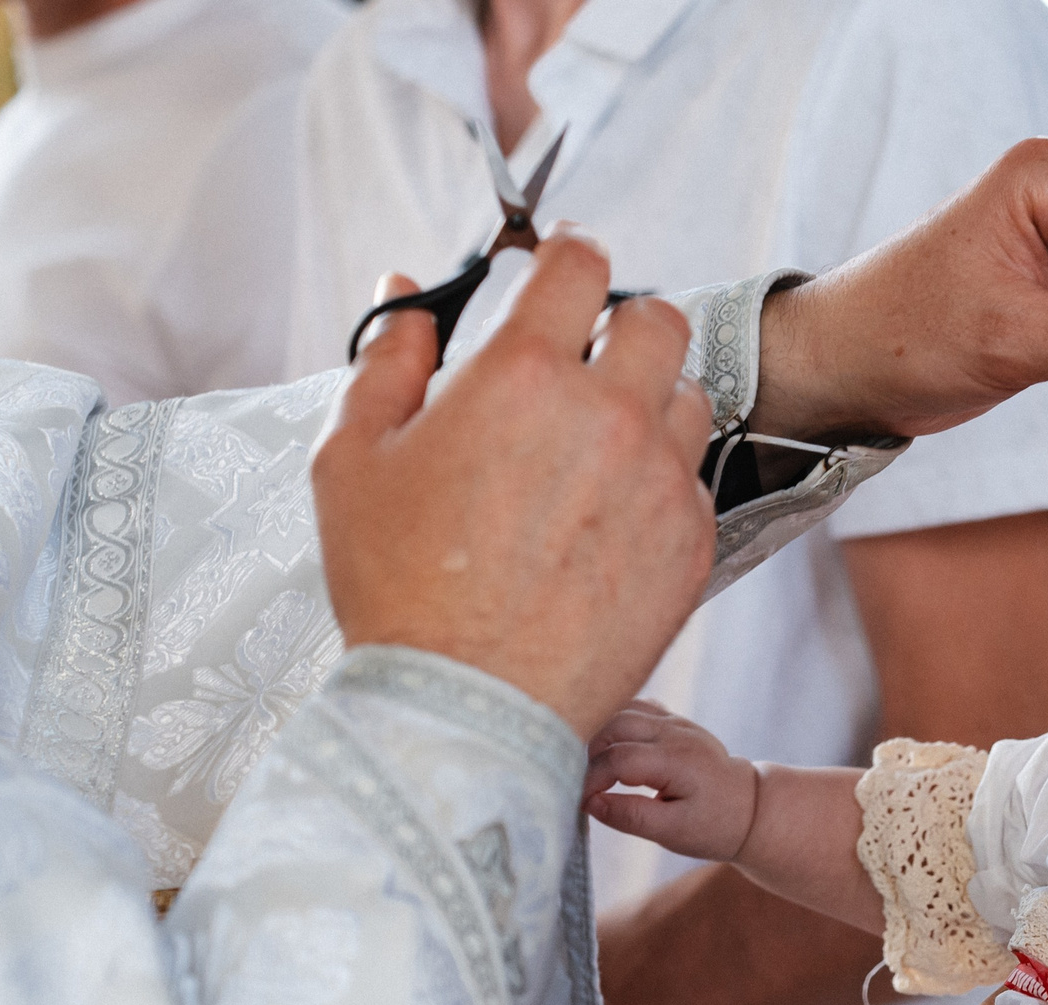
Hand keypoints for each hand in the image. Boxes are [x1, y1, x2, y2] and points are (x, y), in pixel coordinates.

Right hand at [313, 229, 717, 738]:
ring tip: (597, 446)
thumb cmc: (398, 586)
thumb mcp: (354, 457)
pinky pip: (693, 482)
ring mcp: (661, 480)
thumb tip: (408, 292)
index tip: (561, 272)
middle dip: (626, 325)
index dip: (571, 257)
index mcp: (522, 374)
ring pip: (689, 400)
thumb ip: (388, 359)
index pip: (582, 263)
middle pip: (661, 322)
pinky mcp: (691, 543)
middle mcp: (609, 415)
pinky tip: (609, 517)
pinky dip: (661, 482)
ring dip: (651, 404)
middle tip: (587, 360)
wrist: (467, 703)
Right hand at [583, 699, 759, 860]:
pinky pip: (638, 708)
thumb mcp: (672, 831)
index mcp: (677, 761)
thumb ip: (631, 816)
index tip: (581, 801)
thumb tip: (590, 803)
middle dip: (591, 753)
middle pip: (616, 725)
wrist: (749, 808)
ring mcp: (677, 723)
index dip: (592, 779)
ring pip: (624, 709)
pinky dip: (617, 723)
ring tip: (593, 765)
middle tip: (584, 782)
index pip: (618, 759)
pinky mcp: (675, 722)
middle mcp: (677, 733)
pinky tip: (611, 746)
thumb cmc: (713, 824)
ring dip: (602, 734)